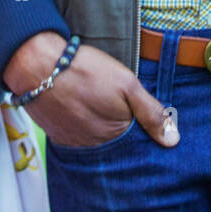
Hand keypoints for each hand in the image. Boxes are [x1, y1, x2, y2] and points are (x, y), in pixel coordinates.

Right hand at [4, 33, 178, 150]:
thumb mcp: (127, 83)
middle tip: (110, 101)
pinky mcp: (57, 136)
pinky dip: (80, 125)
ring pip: (95, 139)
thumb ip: (151, 112)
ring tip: (94, 102)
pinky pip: (76, 137)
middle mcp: (94, 146)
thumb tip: (173, 141)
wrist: (37, 66)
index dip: (139, 124)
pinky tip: (79, 107)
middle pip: (114, 141)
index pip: (136, 139)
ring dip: (98, 126)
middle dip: (117, 126)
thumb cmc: (85, 70)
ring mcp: (74, 143)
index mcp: (115, 134)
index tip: (134, 108)